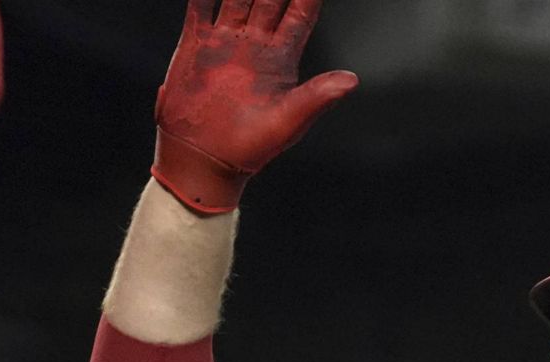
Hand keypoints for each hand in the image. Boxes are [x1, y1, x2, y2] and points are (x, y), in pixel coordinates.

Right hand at [151, 0, 357, 213]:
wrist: (205, 158)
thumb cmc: (252, 147)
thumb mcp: (289, 122)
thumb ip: (318, 97)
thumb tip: (352, 81)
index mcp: (281, 58)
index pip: (300, 14)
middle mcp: (255, 44)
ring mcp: (225, 41)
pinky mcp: (196, 44)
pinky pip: (200, 6)